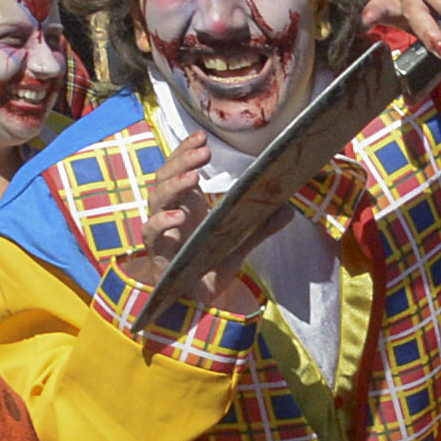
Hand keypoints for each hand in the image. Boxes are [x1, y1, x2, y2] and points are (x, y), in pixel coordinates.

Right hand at [123, 133, 250, 310]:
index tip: (202, 137)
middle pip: (165, 176)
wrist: (196, 302)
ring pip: (155, 198)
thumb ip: (260, 226)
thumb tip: (289, 209)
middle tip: (203, 150)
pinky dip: (162, 222)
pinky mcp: (156, 252)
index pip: (179, 168)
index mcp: (186, 204)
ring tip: (194, 176)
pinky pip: (150, 231)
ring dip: (173, 184)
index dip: (186, 150)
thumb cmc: (209, 266)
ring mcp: (160, 231)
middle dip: (181, 160)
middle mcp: (169, 212)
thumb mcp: (239, 243)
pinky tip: (178, 217)